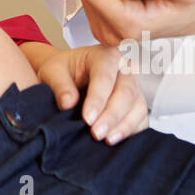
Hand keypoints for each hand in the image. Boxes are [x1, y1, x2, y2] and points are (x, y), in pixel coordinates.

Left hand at [34, 45, 148, 144]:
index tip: (87, 118)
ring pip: (138, 106)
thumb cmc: (64, 70)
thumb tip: (68, 103)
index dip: (98, 99)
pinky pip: (141, 119)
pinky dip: (131, 131)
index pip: (105, 76)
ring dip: (124, 126)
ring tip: (107, 139)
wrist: (70, 75)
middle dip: (112, 115)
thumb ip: (59, 85)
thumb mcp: (53, 71)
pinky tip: (115, 139)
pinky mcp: (137, 104)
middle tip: (96, 133)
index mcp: (104, 55)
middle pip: (126, 92)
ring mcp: (134, 86)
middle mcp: (124, 68)